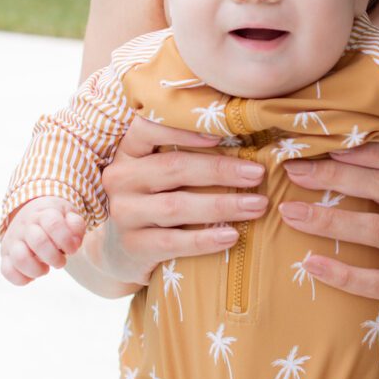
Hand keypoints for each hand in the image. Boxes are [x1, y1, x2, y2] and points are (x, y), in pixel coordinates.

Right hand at [1, 197, 86, 286]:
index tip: (73, 249)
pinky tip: (32, 275)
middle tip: (61, 261)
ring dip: (37, 269)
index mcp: (42, 214)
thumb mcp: (68, 214)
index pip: (53, 224)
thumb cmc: (53, 219)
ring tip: (45, 269)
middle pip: (38, 241)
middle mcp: (24, 226)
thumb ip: (76, 225)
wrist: (28, 213)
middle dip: (54, 257)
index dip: (66, 239)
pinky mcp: (5, 255)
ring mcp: (12, 241)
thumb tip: (74, 242)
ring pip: (20, 258)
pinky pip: (6, 270)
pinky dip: (21, 279)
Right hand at [91, 114, 268, 288]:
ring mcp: (123, 213)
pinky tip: (231, 236)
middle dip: (221, 170)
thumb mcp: (158, 172)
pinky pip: (173, 242)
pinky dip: (205, 239)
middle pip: (174, 168)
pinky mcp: (133, 245)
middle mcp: (120, 178)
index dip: (184, 129)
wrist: (121, 250)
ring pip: (176, 206)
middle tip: (257, 174)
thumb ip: (186, 155)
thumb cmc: (153, 199)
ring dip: (222, 205)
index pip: (148, 128)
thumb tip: (244, 142)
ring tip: (256, 205)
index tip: (223, 134)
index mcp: (129, 151)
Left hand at [278, 142, 378, 320]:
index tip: (326, 147)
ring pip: (376, 229)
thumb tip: (341, 164)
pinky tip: (310, 264)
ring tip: (291, 213)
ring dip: (328, 219)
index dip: (368, 152)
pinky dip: (341, 272)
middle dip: (335, 176)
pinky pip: (378, 281)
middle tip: (294, 172)